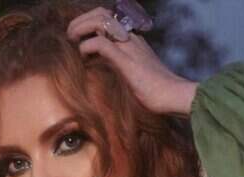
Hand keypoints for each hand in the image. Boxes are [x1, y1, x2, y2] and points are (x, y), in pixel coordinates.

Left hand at [67, 7, 197, 115]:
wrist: (174, 96)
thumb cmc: (154, 92)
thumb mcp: (130, 74)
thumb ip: (115, 66)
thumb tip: (95, 69)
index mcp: (130, 40)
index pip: (106, 18)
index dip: (88, 23)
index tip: (76, 39)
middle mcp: (129, 38)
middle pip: (101, 13)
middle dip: (80, 21)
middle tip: (70, 38)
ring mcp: (129, 46)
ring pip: (101, 21)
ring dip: (80, 29)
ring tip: (72, 43)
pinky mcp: (127, 61)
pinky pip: (102, 44)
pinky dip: (87, 47)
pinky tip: (84, 58)